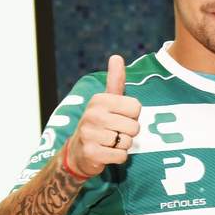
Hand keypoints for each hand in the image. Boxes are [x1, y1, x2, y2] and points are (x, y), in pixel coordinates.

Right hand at [67, 55, 140, 177]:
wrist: (78, 151)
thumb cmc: (99, 124)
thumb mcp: (106, 101)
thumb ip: (115, 81)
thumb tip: (117, 57)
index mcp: (99, 99)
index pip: (136, 107)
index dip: (132, 116)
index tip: (119, 117)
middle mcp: (93, 114)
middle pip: (134, 126)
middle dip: (128, 133)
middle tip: (114, 132)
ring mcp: (90, 134)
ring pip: (127, 142)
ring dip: (123, 146)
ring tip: (109, 142)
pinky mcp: (91, 152)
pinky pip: (121, 156)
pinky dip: (118, 158)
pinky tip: (107, 153)